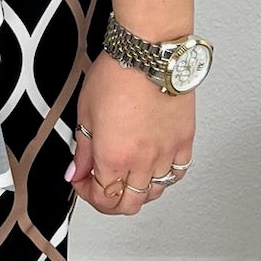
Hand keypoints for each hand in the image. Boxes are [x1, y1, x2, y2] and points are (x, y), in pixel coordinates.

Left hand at [67, 51, 191, 215]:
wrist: (149, 54)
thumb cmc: (118, 75)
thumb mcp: (85, 113)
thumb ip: (83, 149)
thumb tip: (77, 171)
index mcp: (113, 157)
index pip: (102, 197)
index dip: (87, 193)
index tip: (82, 181)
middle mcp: (142, 161)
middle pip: (128, 205)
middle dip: (110, 201)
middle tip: (101, 187)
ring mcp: (165, 153)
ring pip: (154, 193)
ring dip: (137, 191)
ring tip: (127, 177)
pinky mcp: (184, 141)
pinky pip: (177, 173)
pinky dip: (164, 177)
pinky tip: (154, 167)